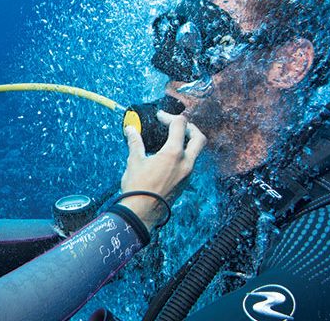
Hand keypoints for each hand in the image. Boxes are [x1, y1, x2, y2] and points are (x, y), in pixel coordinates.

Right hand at [119, 111, 204, 228]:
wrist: (142, 213)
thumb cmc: (137, 187)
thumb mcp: (134, 161)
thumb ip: (135, 142)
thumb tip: (130, 129)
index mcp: (173, 154)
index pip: (180, 125)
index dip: (169, 117)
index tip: (159, 117)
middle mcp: (186, 163)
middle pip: (199, 138)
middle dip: (189, 127)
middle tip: (176, 125)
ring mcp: (187, 174)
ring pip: (195, 152)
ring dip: (187, 142)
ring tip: (170, 141)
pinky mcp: (185, 183)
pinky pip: (189, 164)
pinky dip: (183, 156)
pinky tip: (168, 158)